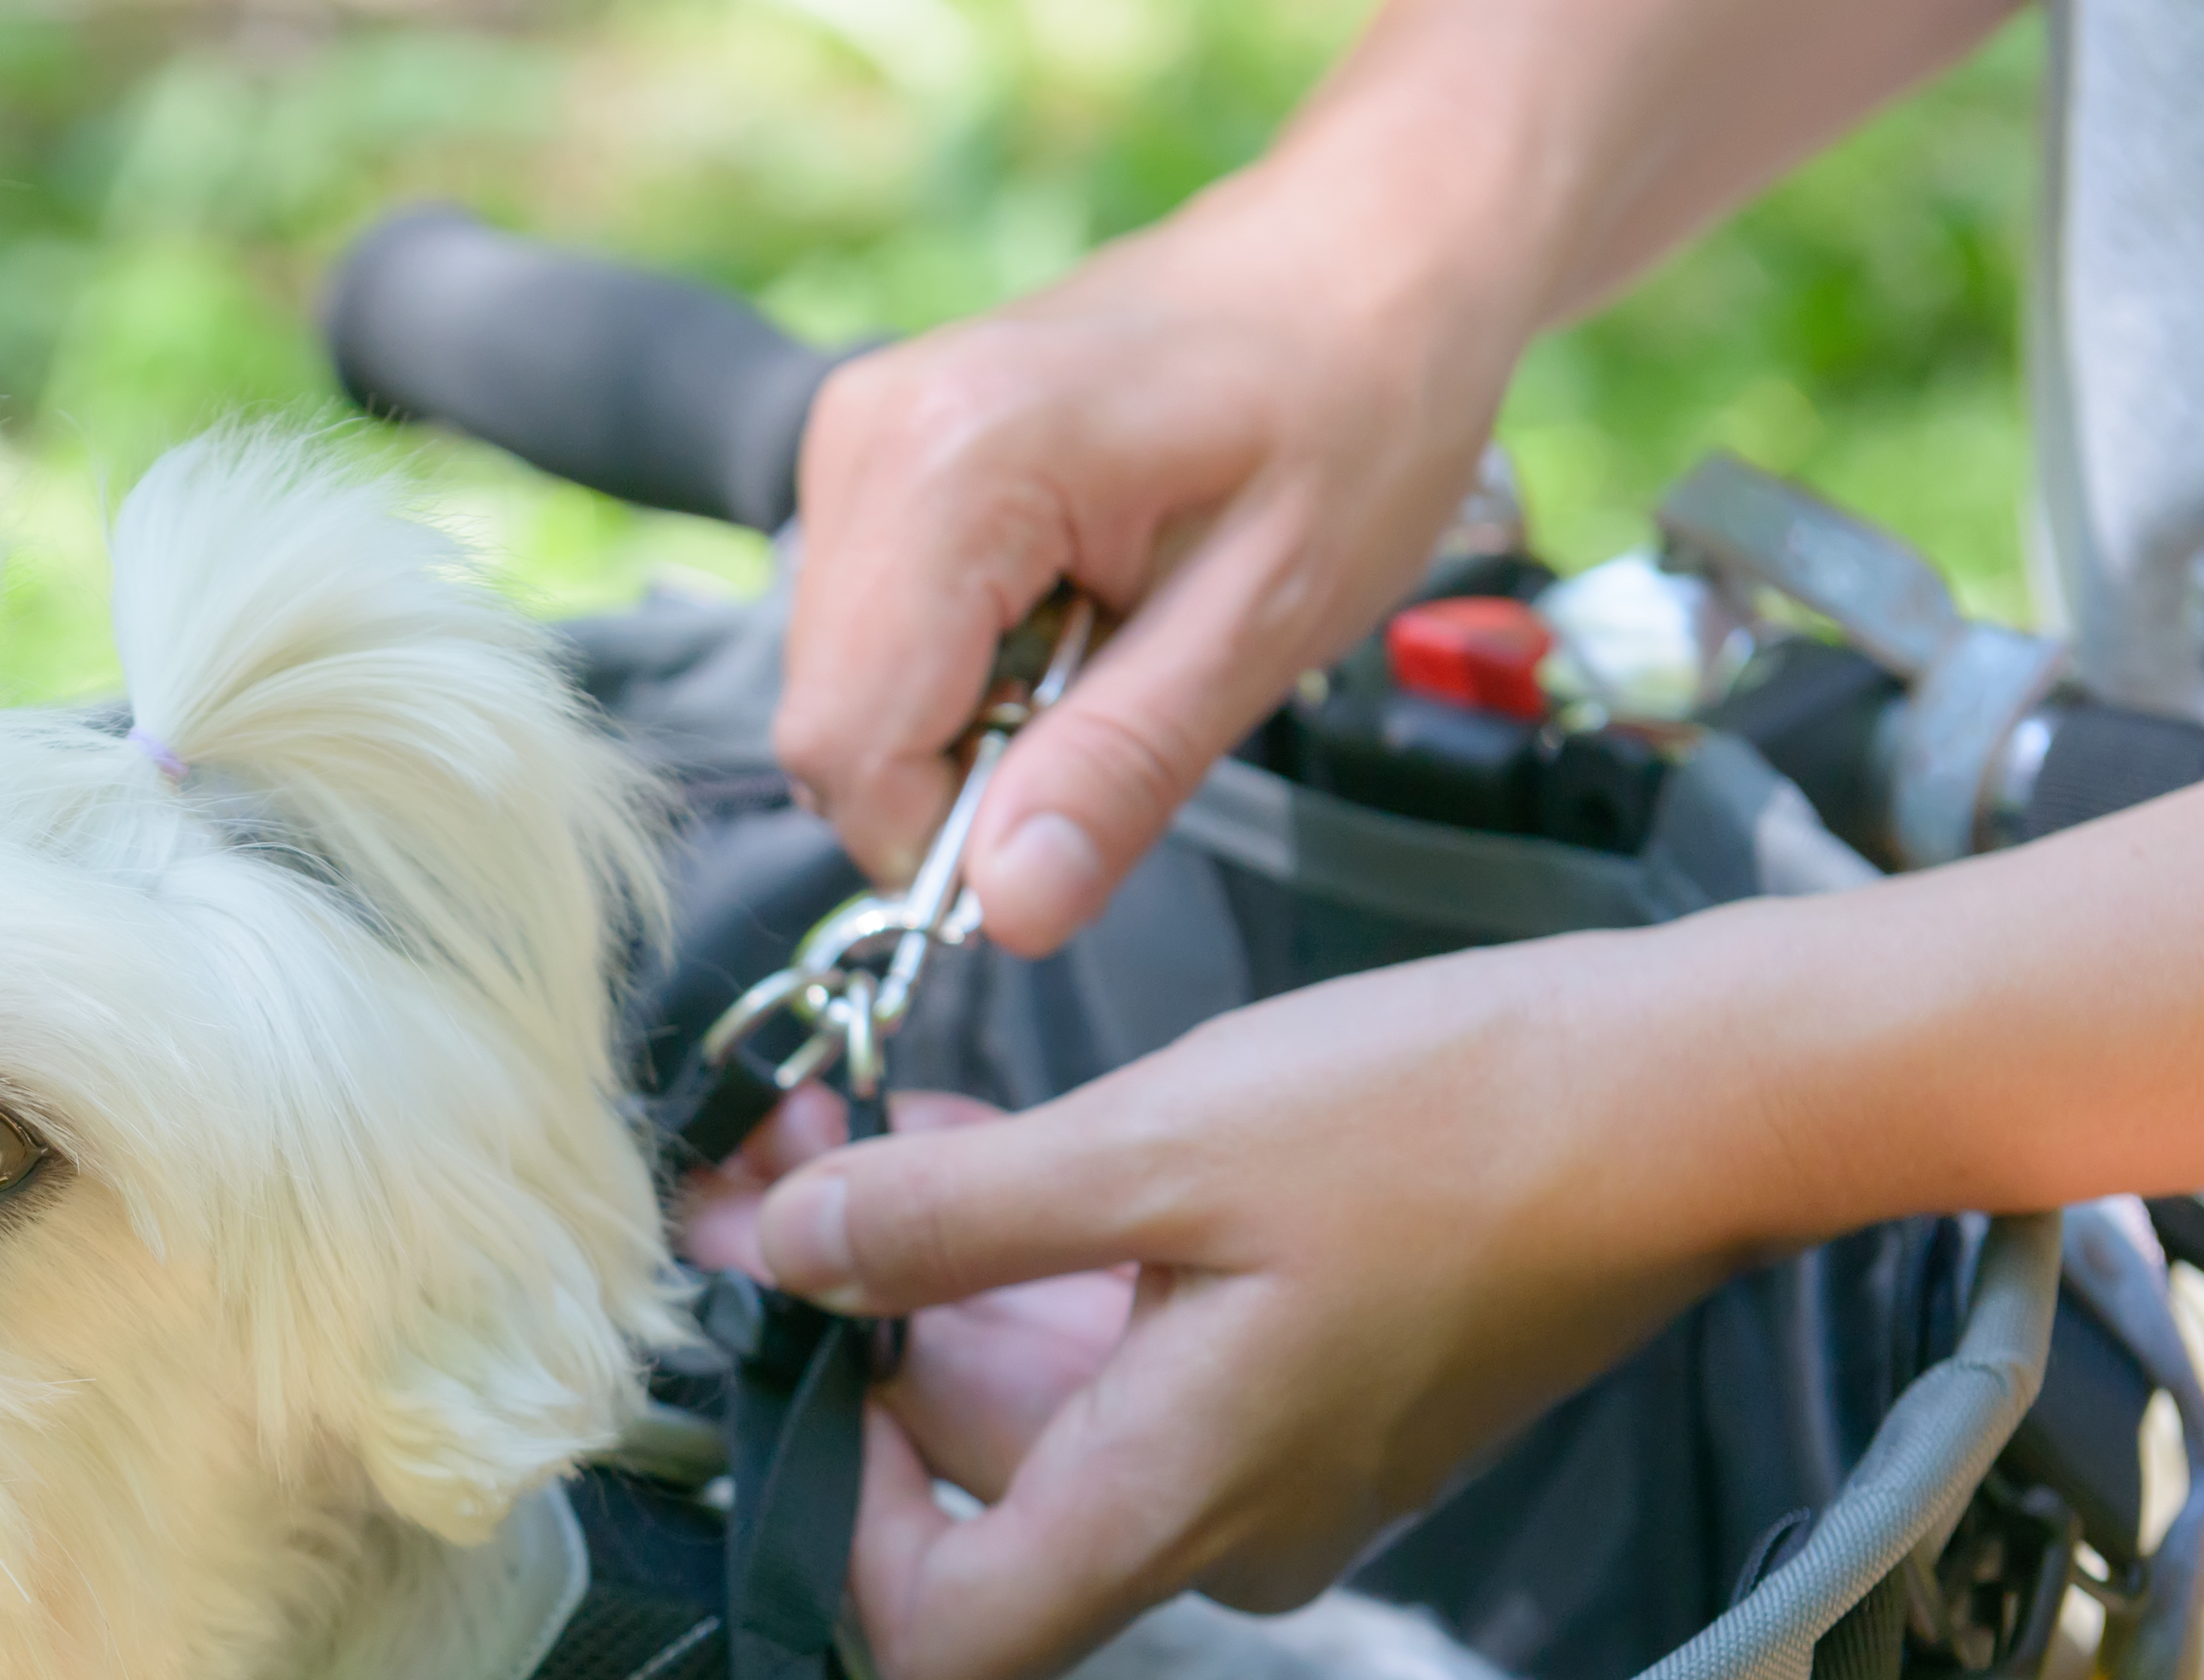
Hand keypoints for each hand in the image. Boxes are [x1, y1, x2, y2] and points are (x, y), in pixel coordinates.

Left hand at [753, 931, 1770, 1679]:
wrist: (1690, 1104)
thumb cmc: (1446, 1123)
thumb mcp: (1153, 1147)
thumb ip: (943, 1222)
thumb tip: (782, 1257)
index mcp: (1172, 1511)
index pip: (937, 1642)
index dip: (828, 1517)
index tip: (798, 1349)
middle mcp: (1224, 1536)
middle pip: (978, 1492)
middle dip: (866, 1323)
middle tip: (790, 1151)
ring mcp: (1284, 1473)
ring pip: (1056, 1409)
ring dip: (947, 1274)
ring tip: (874, 1113)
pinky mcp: (1328, 1399)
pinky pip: (1146, 1363)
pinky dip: (1056, 1264)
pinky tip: (1006, 1141)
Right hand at [771, 152, 1538, 953]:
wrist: (1370, 245)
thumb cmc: (1357, 397)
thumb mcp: (1272, 613)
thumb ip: (1122, 769)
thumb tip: (1006, 911)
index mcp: (955, 463)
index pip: (852, 746)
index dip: (951, 839)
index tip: (1077, 822)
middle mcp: (870, 435)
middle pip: (833, 726)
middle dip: (965, 774)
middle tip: (1122, 697)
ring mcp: (860, 435)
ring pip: (847, 690)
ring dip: (974, 717)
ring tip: (1110, 630)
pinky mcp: (874, 453)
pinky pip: (875, 635)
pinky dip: (970, 661)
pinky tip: (1075, 597)